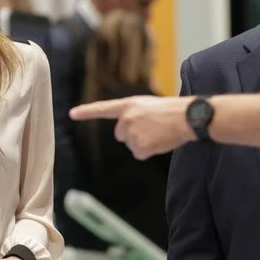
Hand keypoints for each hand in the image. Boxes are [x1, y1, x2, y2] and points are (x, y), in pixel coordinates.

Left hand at [71, 96, 193, 159]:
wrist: (187, 118)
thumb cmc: (172, 110)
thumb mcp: (149, 105)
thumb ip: (134, 114)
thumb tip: (128, 131)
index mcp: (129, 105)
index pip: (103, 108)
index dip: (87, 112)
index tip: (72, 114)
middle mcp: (126, 118)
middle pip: (120, 135)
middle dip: (132, 134)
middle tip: (152, 128)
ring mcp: (132, 133)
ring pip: (131, 145)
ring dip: (143, 143)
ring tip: (159, 133)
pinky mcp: (140, 146)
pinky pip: (140, 154)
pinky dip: (149, 152)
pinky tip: (159, 142)